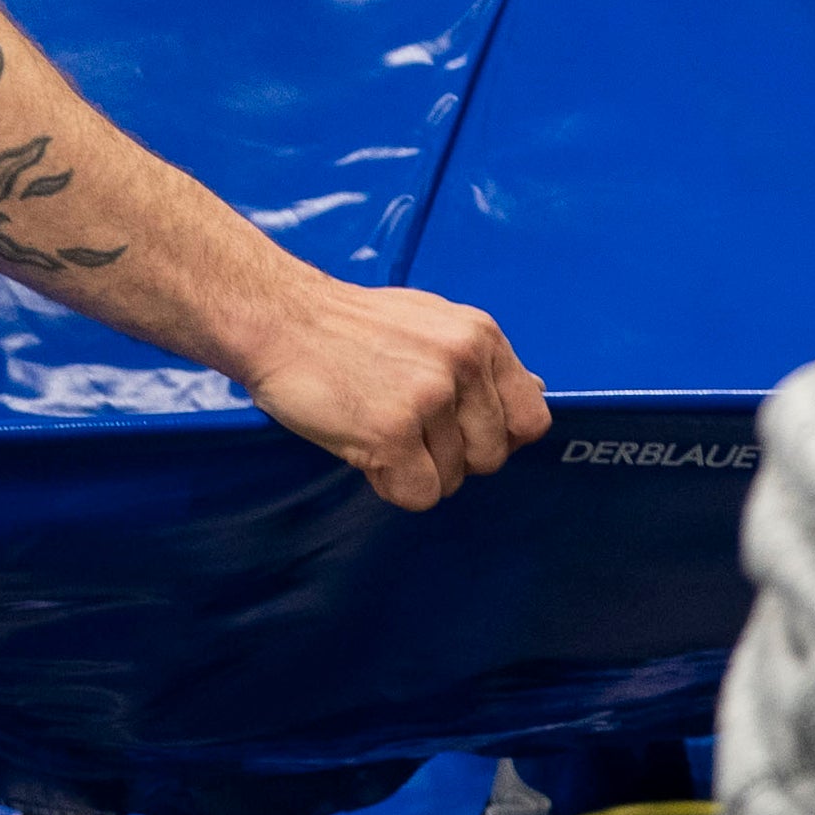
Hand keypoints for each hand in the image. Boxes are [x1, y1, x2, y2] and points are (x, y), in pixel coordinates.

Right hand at [235, 275, 549, 510]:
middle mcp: (464, 364)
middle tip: (404, 427)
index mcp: (480, 337)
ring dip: (414, 469)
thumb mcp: (431, 323)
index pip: (531, 419)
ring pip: (451, 480)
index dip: (497, 437)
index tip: (459, 431)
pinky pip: (418, 494)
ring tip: (375, 427)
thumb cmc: (348, 327)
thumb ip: (480, 362)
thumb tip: (536, 391)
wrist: (279, 320)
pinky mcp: (393, 433)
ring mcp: (429, 398)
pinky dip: (390, 484)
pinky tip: (363, 448)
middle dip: (450, 456)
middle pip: (491, 457)